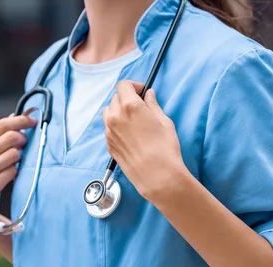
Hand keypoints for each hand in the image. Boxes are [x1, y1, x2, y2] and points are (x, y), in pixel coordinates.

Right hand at [0, 114, 36, 238]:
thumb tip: (13, 116)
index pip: (0, 125)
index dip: (20, 121)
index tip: (34, 121)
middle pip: (10, 137)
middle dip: (22, 140)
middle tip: (25, 146)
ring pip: (14, 155)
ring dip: (19, 159)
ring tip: (13, 165)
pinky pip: (12, 172)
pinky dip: (15, 174)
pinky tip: (10, 178)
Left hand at [103, 81, 185, 200]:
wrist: (157, 175)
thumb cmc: (164, 149)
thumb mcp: (164, 122)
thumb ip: (153, 105)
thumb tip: (148, 95)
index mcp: (130, 106)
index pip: (123, 85)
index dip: (133, 86)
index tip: (141, 91)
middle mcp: (115, 117)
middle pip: (115, 98)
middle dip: (126, 98)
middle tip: (140, 106)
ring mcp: (109, 132)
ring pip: (108, 113)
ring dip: (118, 111)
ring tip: (132, 120)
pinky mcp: (109, 145)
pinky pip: (108, 128)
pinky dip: (116, 125)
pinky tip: (129, 134)